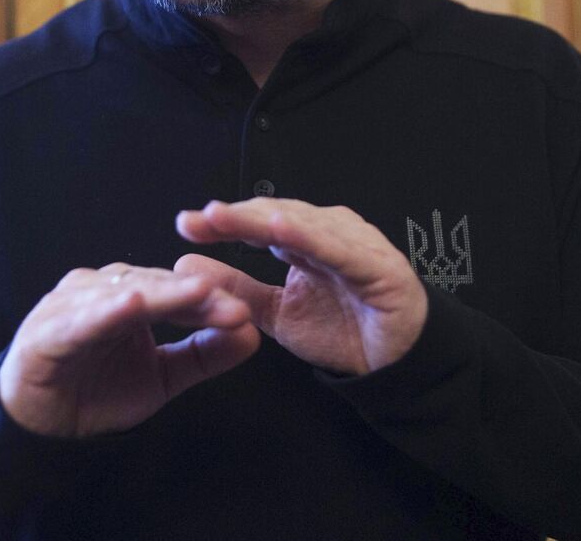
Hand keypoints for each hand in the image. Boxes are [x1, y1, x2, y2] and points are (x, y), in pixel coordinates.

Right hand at [0, 262, 261, 437]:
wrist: (42, 423)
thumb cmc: (97, 389)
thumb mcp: (163, 376)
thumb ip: (204, 355)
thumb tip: (253, 334)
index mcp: (132, 293)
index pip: (179, 291)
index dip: (212, 301)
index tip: (245, 314)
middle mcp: (103, 289)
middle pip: (156, 286)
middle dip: (196, 296)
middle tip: (233, 306)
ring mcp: (73, 304)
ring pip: (123, 293)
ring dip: (161, 295)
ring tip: (196, 293)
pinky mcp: (48, 329)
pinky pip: (81, 319)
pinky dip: (105, 311)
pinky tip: (130, 306)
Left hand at [173, 198, 428, 375]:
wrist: (395, 364)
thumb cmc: (343, 329)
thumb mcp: (276, 312)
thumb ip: (236, 287)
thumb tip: (185, 261)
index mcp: (304, 238)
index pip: (257, 222)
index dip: (223, 222)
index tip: (185, 224)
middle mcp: (328, 232)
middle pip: (275, 216)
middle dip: (235, 216)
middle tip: (198, 218)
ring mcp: (353, 244)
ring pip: (302, 226)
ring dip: (261, 219)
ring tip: (224, 216)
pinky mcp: (376, 265)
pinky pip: (338, 250)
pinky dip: (310, 238)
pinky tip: (279, 230)